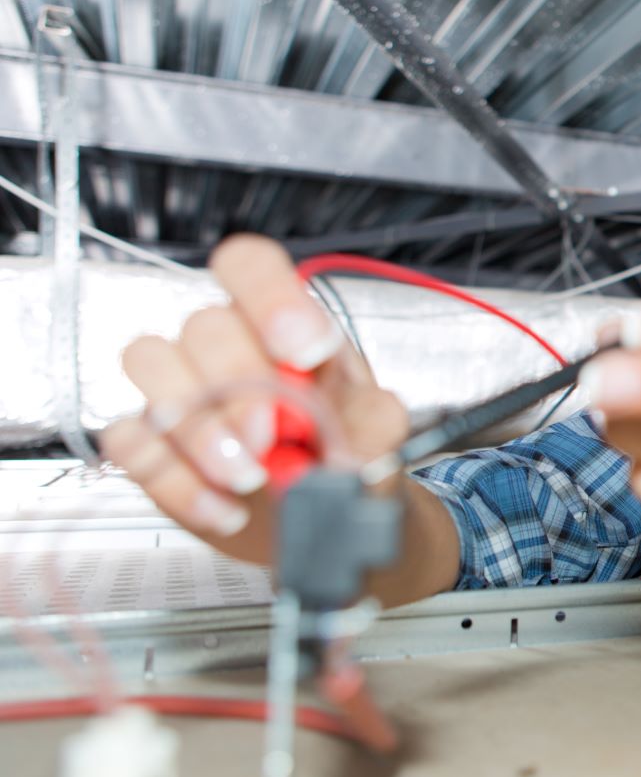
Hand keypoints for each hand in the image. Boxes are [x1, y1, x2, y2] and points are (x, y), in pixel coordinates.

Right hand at [99, 235, 409, 567]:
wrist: (319, 511)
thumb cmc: (342, 449)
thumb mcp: (376, 430)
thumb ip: (373, 425)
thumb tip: (347, 443)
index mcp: (283, 322)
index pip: (252, 266)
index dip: (271, 298)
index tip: (306, 351)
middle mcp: (225, 343)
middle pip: (205, 326)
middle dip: (238, 384)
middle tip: (270, 438)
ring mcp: (179, 386)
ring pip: (151, 364)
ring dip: (198, 428)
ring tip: (249, 478)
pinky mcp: (149, 439)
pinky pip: (129, 439)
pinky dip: (176, 480)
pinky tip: (226, 508)